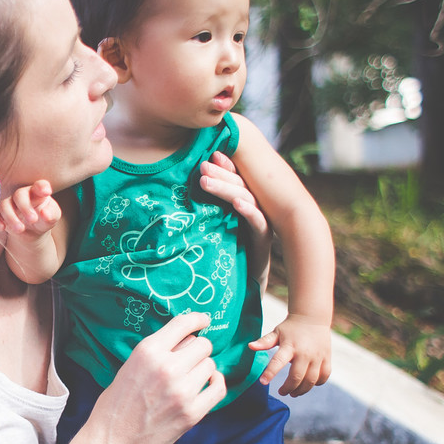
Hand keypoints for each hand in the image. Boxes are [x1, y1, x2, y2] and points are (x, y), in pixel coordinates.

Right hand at [0, 179, 60, 237]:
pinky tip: (2, 228)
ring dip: (11, 217)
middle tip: (33, 220)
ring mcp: (10, 204)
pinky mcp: (0, 215)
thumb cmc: (45, 219)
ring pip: (4, 205)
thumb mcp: (52, 217)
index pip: (39, 185)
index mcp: (37, 193)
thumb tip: (45, 213)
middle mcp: (22, 195)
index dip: (41, 187)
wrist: (34, 232)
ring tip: (20, 229)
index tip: (46, 192)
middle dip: (25, 207)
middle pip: (19, 195)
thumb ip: (51, 214)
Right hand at [90, 313, 226, 443]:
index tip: (203, 321)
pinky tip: (207, 384)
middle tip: (189, 360)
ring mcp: (182, 390)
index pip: (183, 324)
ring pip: (210, 365)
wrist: (113, 442)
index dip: (197, 320)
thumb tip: (184, 341)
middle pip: (202, 345)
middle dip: (198, 350)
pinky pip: (218, 388)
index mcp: (148, 351)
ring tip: (190, 378)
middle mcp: (167, 367)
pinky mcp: (192, 412)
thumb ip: (156, 353)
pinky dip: (215, 383)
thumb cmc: (116, 405)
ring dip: (203, 369)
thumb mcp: (129, 367)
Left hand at [199, 152, 271, 285]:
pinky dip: (248, 211)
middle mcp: (252, 211)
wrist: (239, 288)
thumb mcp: (209, 230)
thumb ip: (202, 212)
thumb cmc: (221, 256)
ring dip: (226, 188)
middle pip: (239, 185)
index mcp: (240, 205)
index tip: (208, 155)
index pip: (234, 180)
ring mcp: (259, 224)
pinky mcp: (263, 241)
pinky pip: (259, 223)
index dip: (224, 167)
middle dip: (221, 174)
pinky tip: (237, 203)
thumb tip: (179, 196)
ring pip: (246, 199)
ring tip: (206, 180)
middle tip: (202, 165)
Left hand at [249, 314, 331, 396]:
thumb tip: (250, 346)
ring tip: (294, 393)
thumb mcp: (276, 332)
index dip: (270, 373)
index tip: (263, 382)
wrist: (312, 317)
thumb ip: (264, 342)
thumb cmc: (290, 327)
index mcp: (289, 346)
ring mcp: (317, 356)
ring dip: (302, 390)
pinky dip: (317, 384)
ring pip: (311, 380)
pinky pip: (324, 376)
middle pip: (297, 376)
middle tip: (282, 392)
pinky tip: (308, 384)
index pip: (278, 361)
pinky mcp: (327, 358)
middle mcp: (304, 352)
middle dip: (288, 388)